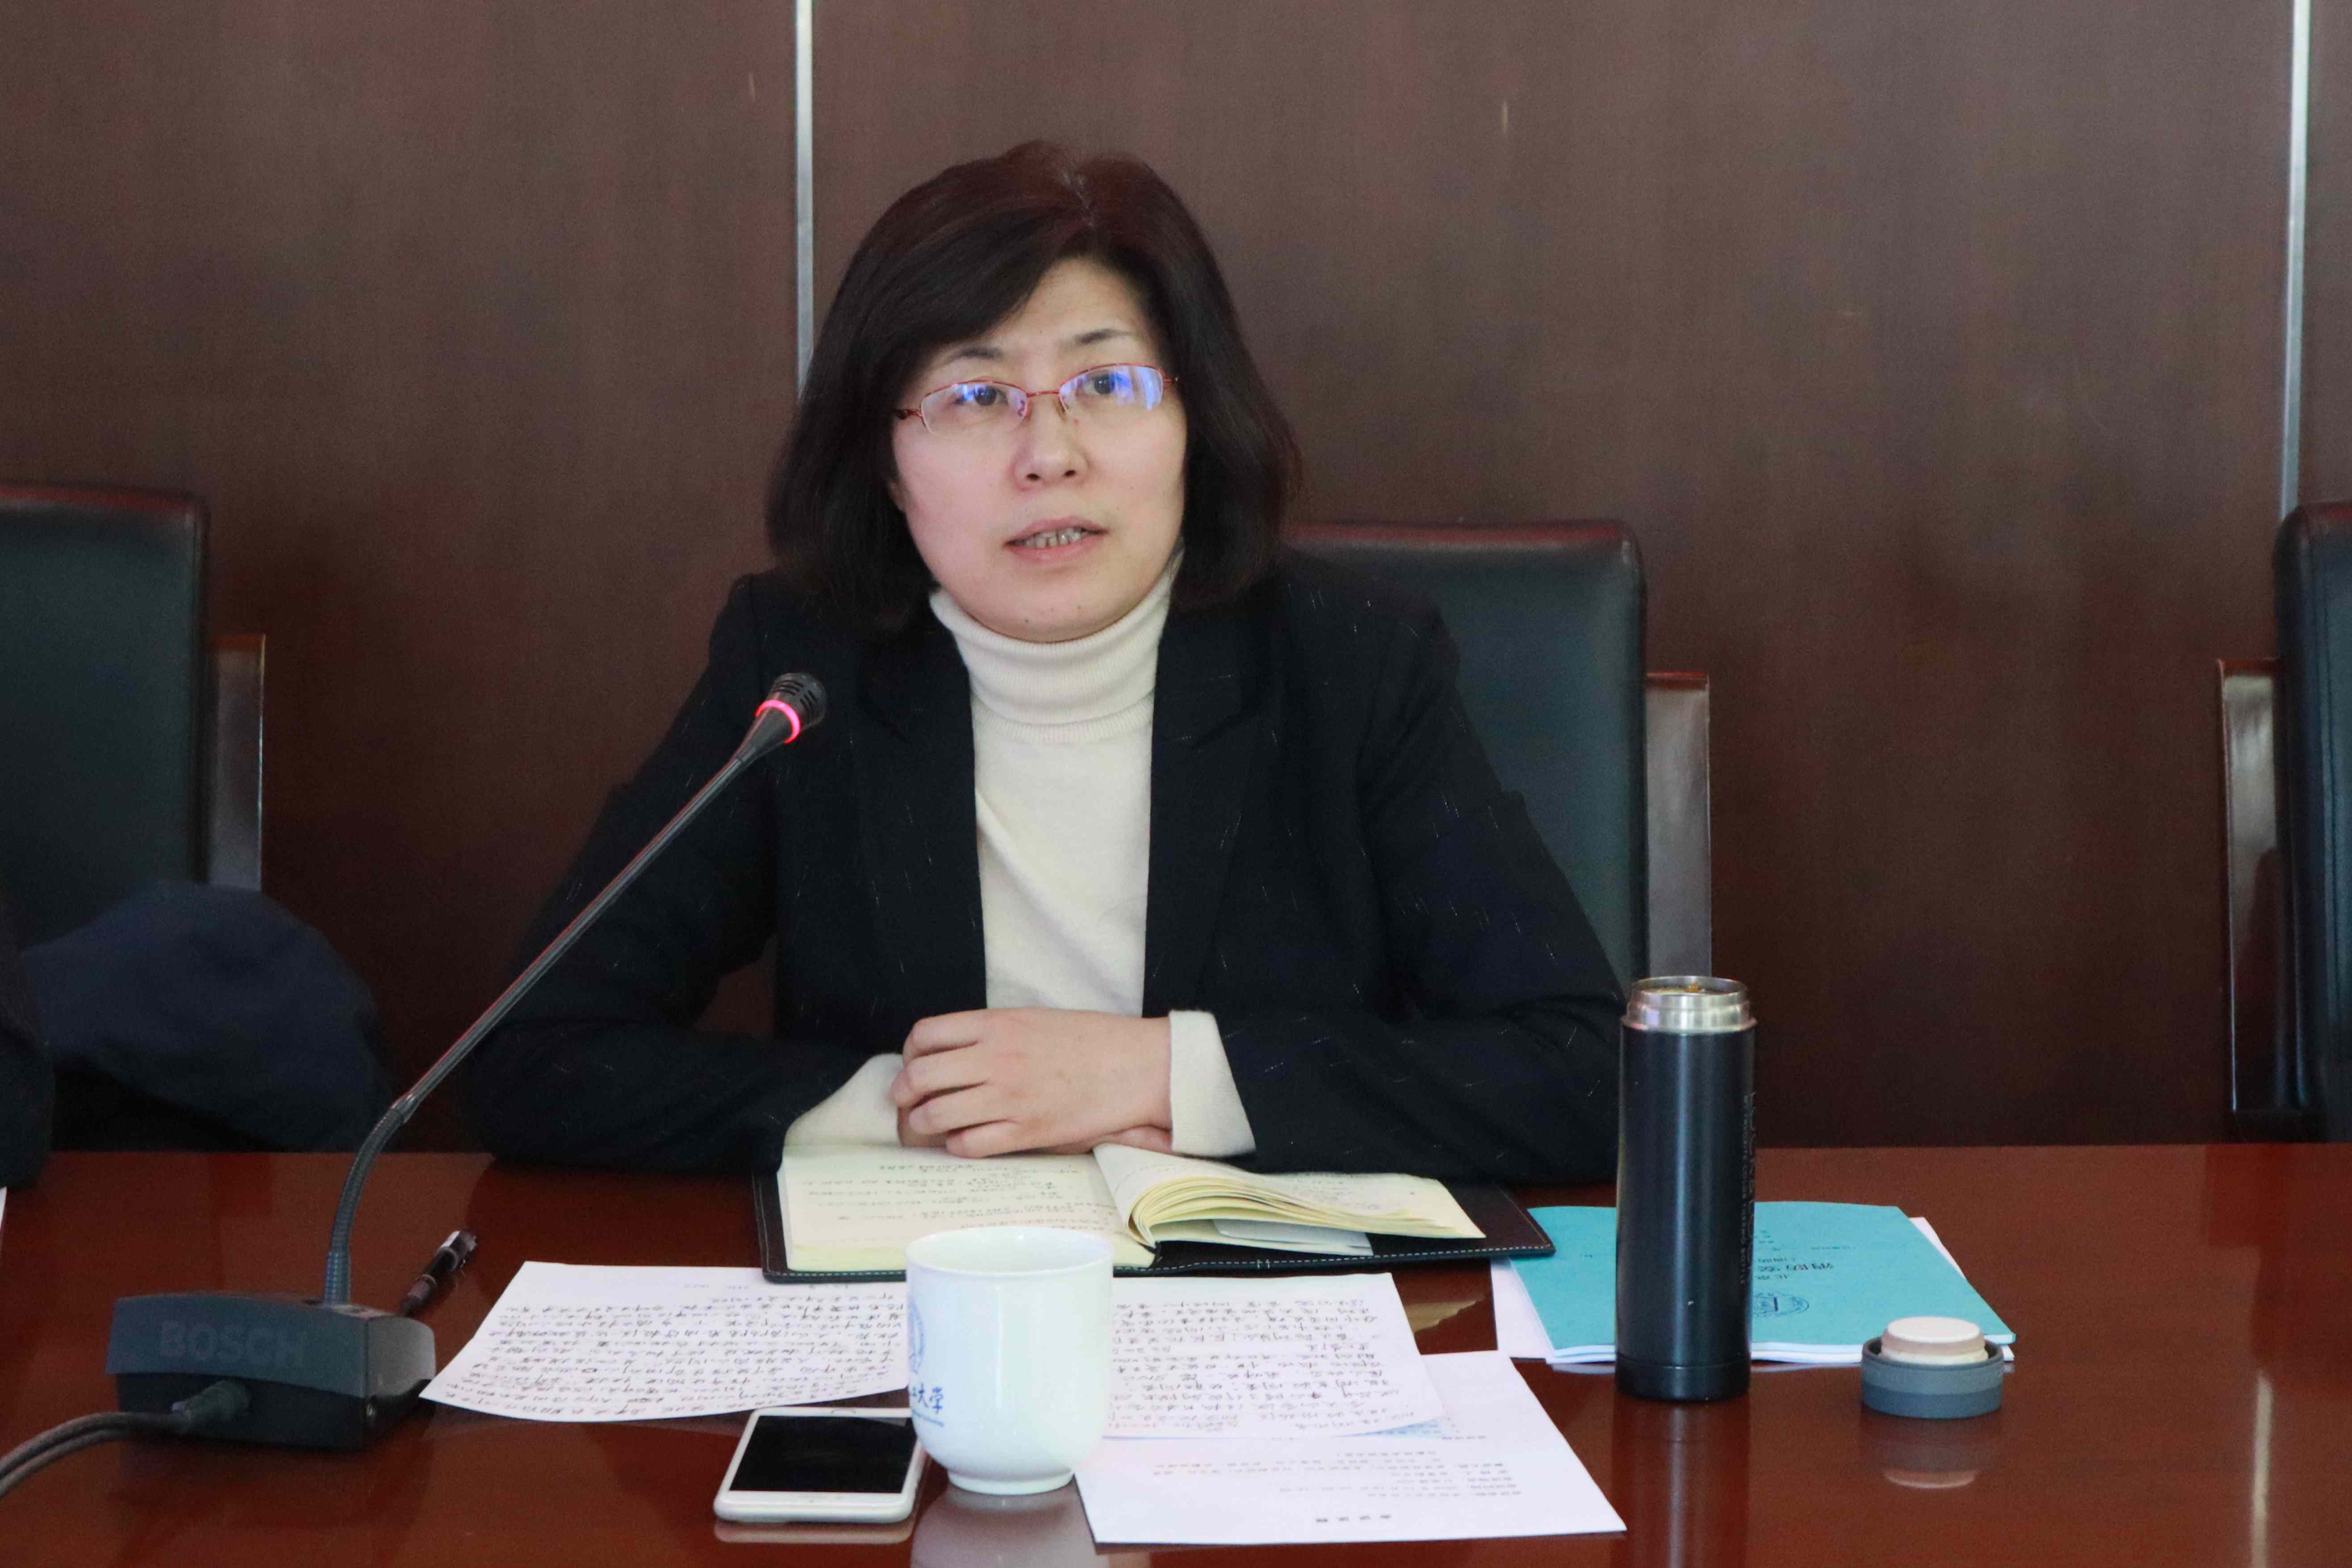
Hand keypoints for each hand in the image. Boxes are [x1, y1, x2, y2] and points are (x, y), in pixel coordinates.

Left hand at [889, 1008, 1172, 1157]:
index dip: (910, 1052)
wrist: (1136, 1066)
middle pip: (919, 1076)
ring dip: (922, 1124)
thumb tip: (947, 1054)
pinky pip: (969, 1145)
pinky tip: (963, 1140)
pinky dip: (956, 1145)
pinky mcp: (1026, 1131)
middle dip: (903, 1093)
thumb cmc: (1088, 1040)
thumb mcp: (1033, 1019)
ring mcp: (1009, 1097)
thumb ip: (989, 1033)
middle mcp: (996, 1058)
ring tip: (927, 1126)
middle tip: (906, 1101)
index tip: (914, 1063)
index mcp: (997, 1024)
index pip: (925, 1034)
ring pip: (936, 1115)